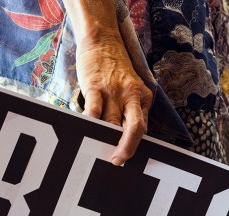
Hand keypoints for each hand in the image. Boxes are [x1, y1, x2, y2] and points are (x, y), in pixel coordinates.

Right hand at [74, 34, 152, 164]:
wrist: (101, 40)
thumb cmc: (114, 69)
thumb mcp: (130, 89)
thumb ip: (129, 112)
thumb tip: (121, 140)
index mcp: (143, 97)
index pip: (142, 128)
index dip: (134, 146)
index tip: (125, 160)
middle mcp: (131, 95)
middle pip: (134, 129)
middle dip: (126, 148)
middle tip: (117, 162)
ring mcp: (114, 91)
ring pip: (111, 123)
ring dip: (104, 139)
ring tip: (95, 150)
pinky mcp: (95, 86)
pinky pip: (94, 111)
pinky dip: (90, 124)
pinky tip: (85, 131)